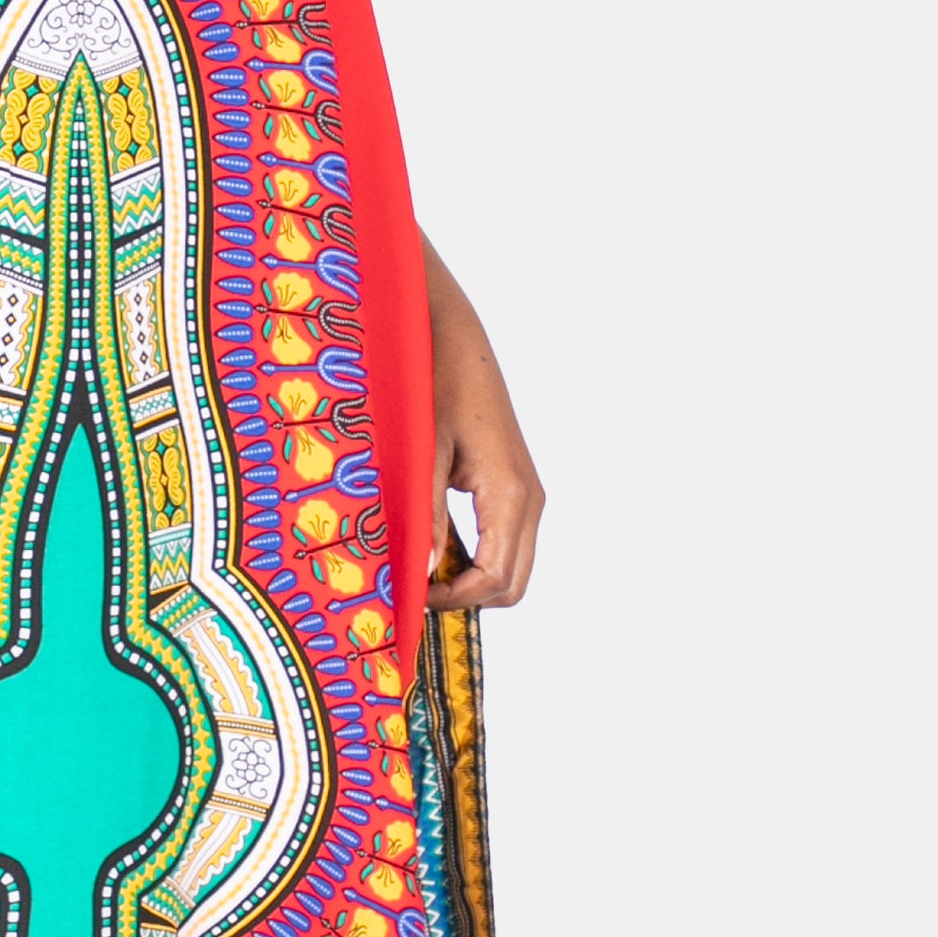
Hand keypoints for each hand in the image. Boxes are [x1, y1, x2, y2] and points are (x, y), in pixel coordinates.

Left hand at [420, 237, 542, 611]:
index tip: (409, 595)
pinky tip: (432, 537)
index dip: (452, 599)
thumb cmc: (436, 385)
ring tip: (419, 563)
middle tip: (414, 586)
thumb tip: (419, 573)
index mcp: (509, 493)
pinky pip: (503, 540)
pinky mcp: (514, 485)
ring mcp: (526, 492)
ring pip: (511, 566)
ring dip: (469, 578)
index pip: (494, 579)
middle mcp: (528, 498)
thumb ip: (424, 513)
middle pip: (511, 584)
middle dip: (465, 598)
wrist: (454, 337)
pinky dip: (473, 556)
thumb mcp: (423, 451)